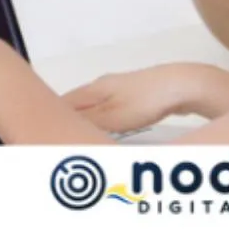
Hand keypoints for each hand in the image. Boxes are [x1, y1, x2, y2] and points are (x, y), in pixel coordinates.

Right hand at [62, 63, 210, 132]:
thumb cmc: (145, 101)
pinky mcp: (135, 96)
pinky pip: (111, 110)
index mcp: (93, 89)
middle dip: (68, 121)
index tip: (45, 134)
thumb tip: (58, 126)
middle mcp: (103, 86)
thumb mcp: (112, 117)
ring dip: (86, 122)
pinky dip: (104, 121)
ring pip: (94, 108)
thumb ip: (85, 123)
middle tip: (62, 142)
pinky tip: (107, 131)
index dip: (52, 117)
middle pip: (77, 105)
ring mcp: (120, 89)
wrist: (182, 86)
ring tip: (80, 139)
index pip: (62, 102)